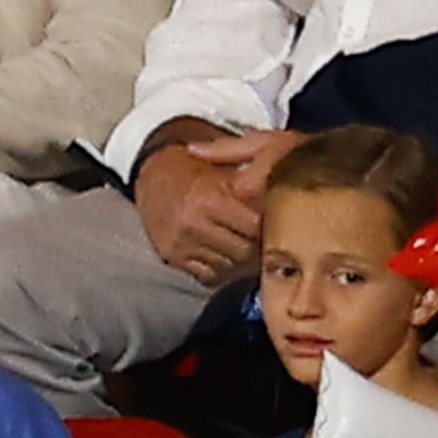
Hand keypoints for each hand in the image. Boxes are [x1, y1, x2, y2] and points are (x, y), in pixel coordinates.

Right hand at [133, 126, 284, 284]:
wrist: (154, 175)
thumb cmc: (196, 168)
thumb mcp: (226, 163)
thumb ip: (254, 176)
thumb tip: (283, 190)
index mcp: (208, 198)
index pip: (254, 225)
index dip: (268, 223)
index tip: (274, 218)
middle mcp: (192, 223)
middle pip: (243, 250)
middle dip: (257, 244)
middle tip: (263, 235)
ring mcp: (180, 243)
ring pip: (228, 265)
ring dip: (241, 258)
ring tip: (245, 242)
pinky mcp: (173, 257)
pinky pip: (209, 274)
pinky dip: (222, 267)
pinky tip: (226, 251)